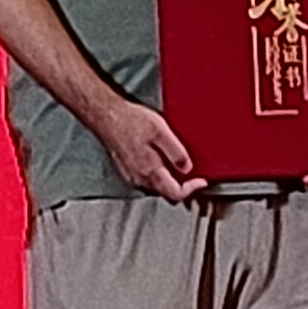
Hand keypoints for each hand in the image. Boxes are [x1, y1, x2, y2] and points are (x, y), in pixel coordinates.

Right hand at [89, 95, 205, 201]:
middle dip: (181, 186)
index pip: (176, 193)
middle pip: (166, 193)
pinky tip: (158, 161)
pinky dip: (156, 175)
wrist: (105, 115)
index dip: (192, 189)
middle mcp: (139, 177)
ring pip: (155, 187)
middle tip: (192, 175)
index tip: (202, 181)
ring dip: (168, 181)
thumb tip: (187, 167)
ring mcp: (130, 174)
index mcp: (150, 171)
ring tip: (176, 167)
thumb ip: (177, 152)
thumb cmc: (129, 121)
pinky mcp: (124, 169)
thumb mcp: (161, 132)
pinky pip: (145, 179)